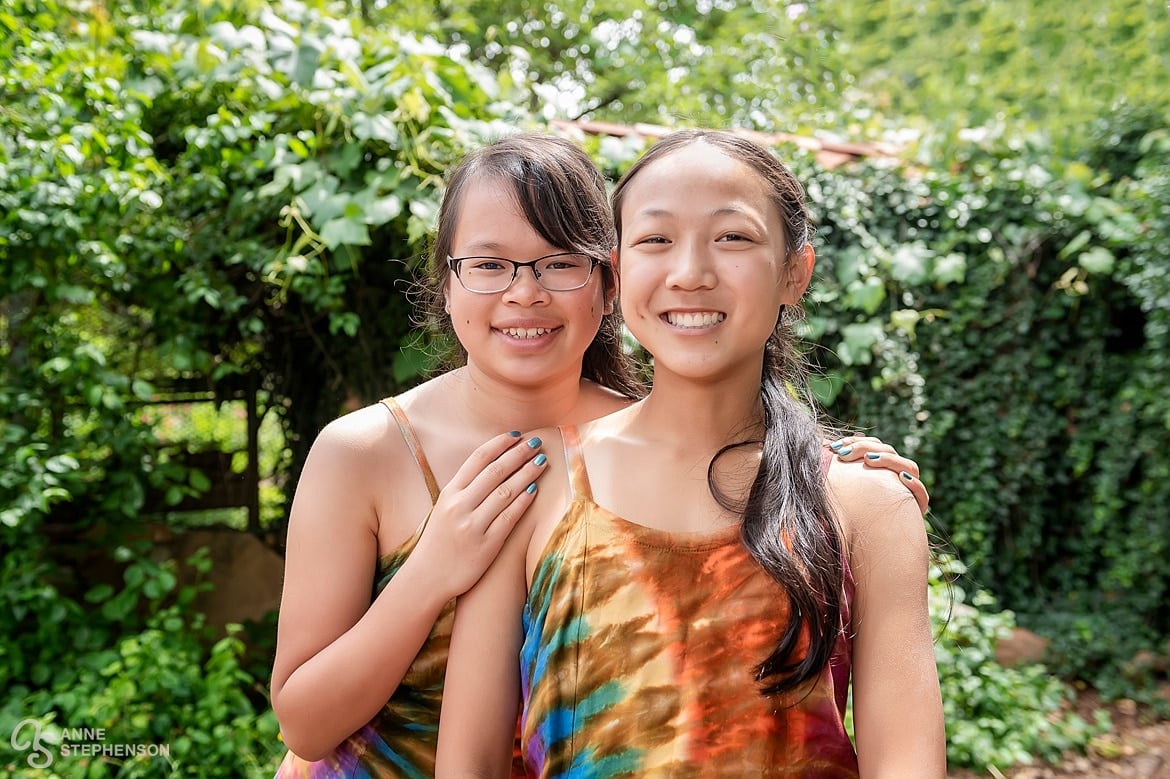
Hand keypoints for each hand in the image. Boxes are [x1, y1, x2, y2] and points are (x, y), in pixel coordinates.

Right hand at [413, 432, 548, 598]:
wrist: (427, 578)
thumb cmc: (438, 541)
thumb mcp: (443, 509)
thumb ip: (464, 490)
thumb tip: (491, 466)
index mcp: (449, 493)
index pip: (478, 459)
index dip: (499, 444)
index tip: (517, 435)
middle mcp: (460, 506)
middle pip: (495, 471)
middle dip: (518, 454)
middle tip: (536, 443)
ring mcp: (473, 525)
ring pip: (506, 492)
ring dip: (527, 473)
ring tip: (542, 461)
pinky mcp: (486, 544)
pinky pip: (509, 517)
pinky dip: (523, 501)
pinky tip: (535, 489)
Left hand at [826, 434, 929, 513]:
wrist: (872, 547)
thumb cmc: (850, 518)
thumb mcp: (840, 494)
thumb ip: (837, 474)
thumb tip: (822, 449)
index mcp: (880, 469)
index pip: (874, 446)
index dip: (856, 442)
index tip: (835, 447)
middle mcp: (897, 476)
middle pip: (889, 451)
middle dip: (865, 448)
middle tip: (844, 454)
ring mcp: (909, 491)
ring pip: (909, 467)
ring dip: (889, 460)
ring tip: (870, 460)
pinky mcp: (917, 509)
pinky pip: (922, 494)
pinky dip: (914, 484)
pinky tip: (902, 478)